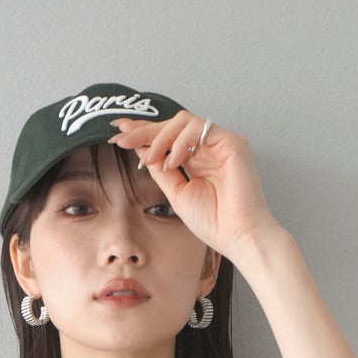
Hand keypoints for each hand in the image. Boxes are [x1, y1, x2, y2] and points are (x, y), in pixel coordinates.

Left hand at [107, 109, 280, 263]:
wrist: (238, 236)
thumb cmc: (214, 222)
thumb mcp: (176, 193)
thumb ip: (161, 170)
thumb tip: (140, 149)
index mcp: (196, 160)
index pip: (167, 139)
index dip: (143, 133)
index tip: (119, 135)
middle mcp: (208, 148)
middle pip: (172, 125)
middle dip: (144, 130)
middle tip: (122, 138)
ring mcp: (220, 143)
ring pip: (183, 121)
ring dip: (160, 137)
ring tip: (150, 159)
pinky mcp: (231, 142)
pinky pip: (199, 127)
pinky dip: (181, 141)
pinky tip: (173, 161)